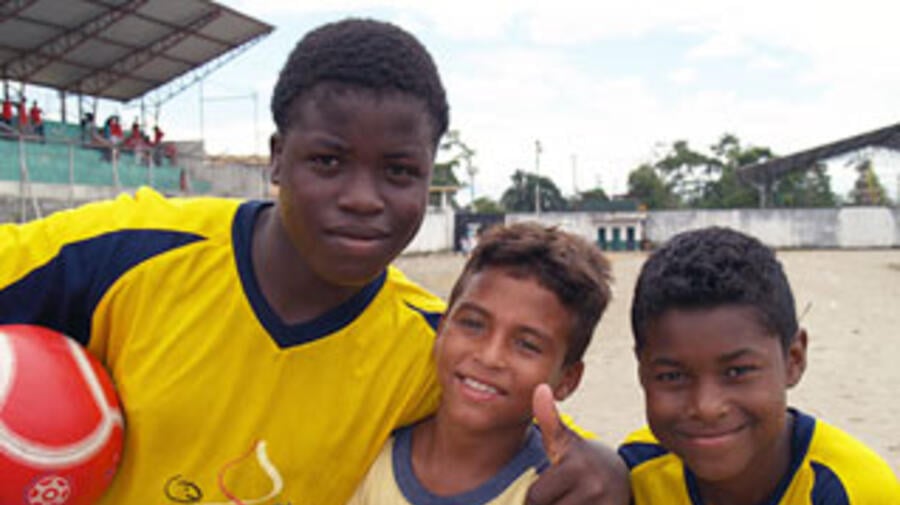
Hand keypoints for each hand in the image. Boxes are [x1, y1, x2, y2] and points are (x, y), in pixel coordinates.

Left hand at [527, 384, 630, 504]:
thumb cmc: (580, 459)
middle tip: (560, 496)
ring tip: (569, 501)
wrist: (619, 475)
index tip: (545, 489)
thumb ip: (548, 418)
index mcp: (575, 466)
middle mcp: (593, 487)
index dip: (535, 497)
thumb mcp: (564, 440)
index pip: (535, 498)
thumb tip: (540, 388)